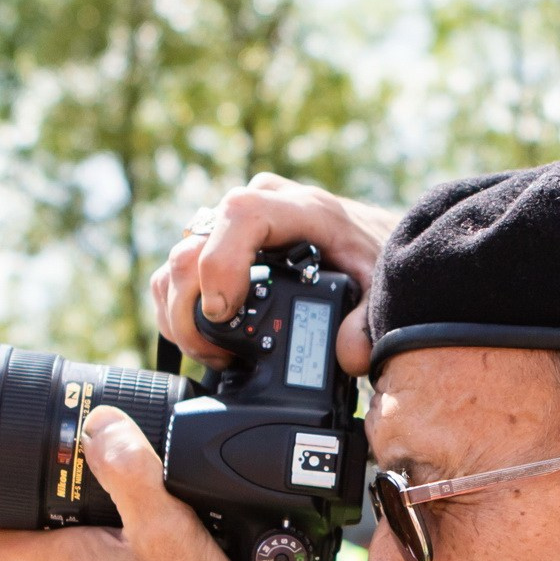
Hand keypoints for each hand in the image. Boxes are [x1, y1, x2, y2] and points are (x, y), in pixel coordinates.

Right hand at [149, 176, 395, 375]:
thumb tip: (349, 354)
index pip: (240, 215)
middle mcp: (260, 205)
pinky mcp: (218, 239)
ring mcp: (234, 220)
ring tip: (213, 353)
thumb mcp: (382, 288)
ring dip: (178, 314)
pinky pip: (178, 269)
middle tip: (220, 355)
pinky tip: (203, 336)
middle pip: (193, 247)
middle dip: (190, 311)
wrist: (371, 238)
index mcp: (302, 210)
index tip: (222, 312)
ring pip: (177, 260)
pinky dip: (177, 308)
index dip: (220, 263)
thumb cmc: (373, 258)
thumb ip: (369, 322)